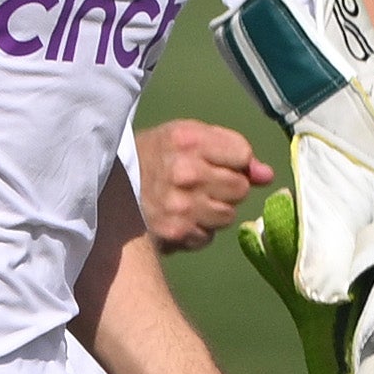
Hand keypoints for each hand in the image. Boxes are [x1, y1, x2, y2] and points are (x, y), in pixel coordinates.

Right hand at [132, 118, 273, 251]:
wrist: (107, 190)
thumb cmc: (151, 157)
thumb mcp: (185, 137)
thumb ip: (229, 149)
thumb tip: (267, 175)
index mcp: (188, 140)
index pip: (242, 153)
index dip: (235, 160)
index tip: (218, 161)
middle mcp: (186, 172)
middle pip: (240, 187)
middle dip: (227, 187)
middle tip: (201, 183)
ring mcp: (181, 205)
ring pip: (228, 215)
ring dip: (214, 211)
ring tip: (189, 201)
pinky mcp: (176, 233)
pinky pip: (208, 236)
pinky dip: (197, 230)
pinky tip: (179, 218)